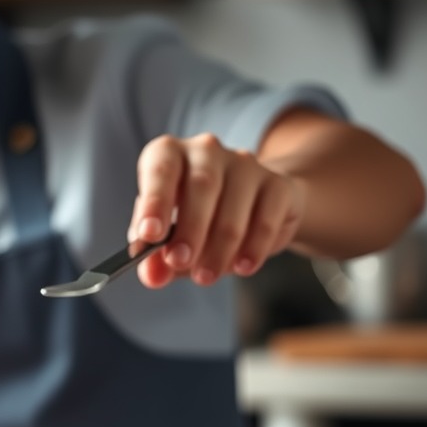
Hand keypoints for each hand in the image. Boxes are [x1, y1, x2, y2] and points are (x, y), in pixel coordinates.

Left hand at [126, 133, 305, 288]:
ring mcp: (245, 164)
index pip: (160, 169)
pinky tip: (242, 267)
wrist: (249, 205)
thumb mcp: (166, 234)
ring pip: (233, 207)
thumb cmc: (193, 216)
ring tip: (205, 276)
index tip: (149, 235)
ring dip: (218, 248)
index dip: (154, 201)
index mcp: (169, 154)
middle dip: (189, 230)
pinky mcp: (277, 184)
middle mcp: (207, 150)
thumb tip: (153, 276)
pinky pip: (266, 220)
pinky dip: (253, 248)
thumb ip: (154, 256)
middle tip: (179, 262)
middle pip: (201, 185)